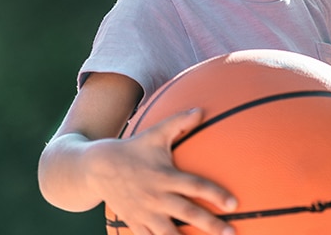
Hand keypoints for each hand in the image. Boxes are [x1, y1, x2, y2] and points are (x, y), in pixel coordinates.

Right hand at [90, 108, 237, 234]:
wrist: (96, 168)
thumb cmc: (133, 148)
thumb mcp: (155, 133)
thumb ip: (179, 123)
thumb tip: (202, 109)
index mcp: (165, 177)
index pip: (195, 187)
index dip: (215, 195)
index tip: (234, 204)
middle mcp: (156, 198)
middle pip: (188, 214)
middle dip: (211, 225)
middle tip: (232, 233)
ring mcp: (144, 213)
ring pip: (169, 233)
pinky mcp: (134, 223)